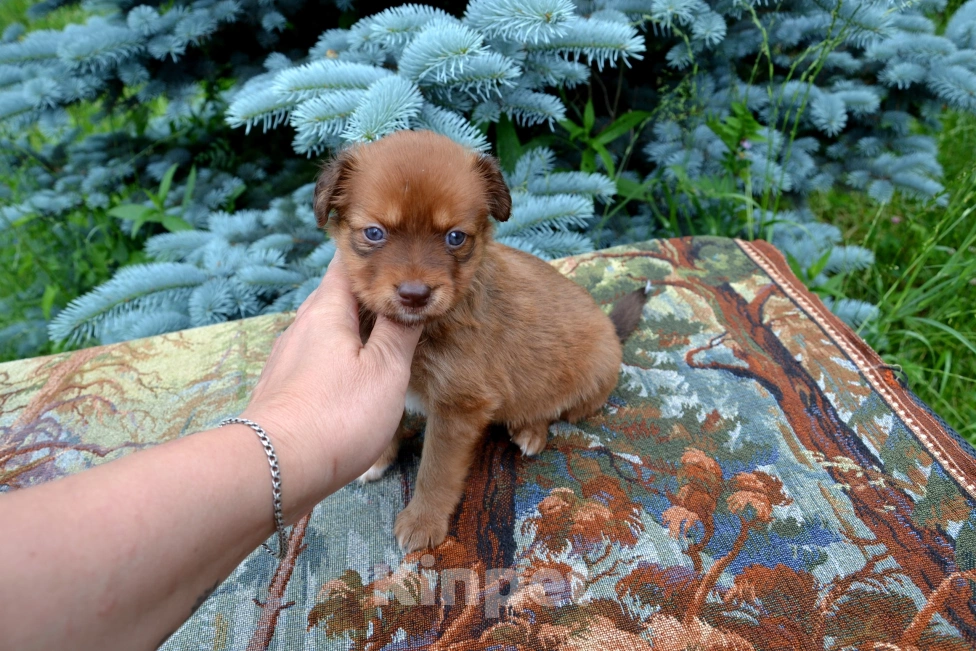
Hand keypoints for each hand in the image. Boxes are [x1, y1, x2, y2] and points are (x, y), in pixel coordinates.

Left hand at [241, 251, 421, 521]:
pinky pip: (317, 356)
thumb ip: (402, 329)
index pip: (348, 262)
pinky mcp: (285, 386)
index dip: (376, 253)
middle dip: (371, 293)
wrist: (275, 470)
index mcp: (327, 309)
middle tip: (404, 295)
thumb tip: (413, 293)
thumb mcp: (387, 370)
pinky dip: (341, 355)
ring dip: (357, 327)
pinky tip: (356, 375)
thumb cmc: (337, 417)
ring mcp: (289, 356)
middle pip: (338, 295)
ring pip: (328, 327)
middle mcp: (302, 325)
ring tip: (387, 335)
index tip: (403, 251)